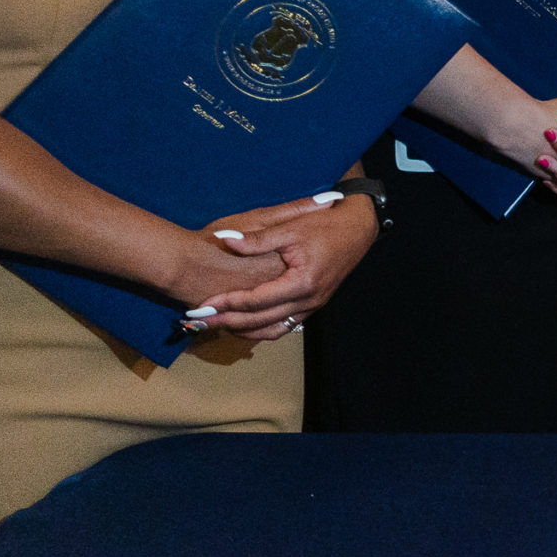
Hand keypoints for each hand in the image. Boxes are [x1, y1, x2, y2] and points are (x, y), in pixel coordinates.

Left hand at [176, 193, 375, 338]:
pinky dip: (262, 329)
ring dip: (244, 331)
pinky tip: (244, 325)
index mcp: (302, 282)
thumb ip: (257, 239)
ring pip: (273, 330)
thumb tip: (225, 240)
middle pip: (261, 321)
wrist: (358, 230)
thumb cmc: (325, 225)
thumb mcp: (290, 227)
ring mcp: (313, 306)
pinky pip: (284, 326)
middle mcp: (308, 300)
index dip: (227, 303)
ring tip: (217, 327)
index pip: (256, 300)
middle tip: (199, 323)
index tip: (202, 305)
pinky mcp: (314, 305)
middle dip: (227, 322)